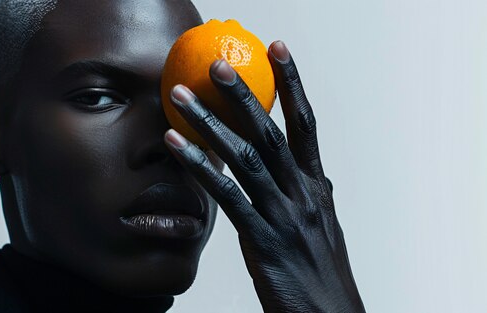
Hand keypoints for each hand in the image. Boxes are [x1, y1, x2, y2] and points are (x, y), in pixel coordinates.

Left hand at [163, 41, 365, 312]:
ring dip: (210, 122)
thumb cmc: (322, 273)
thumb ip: (316, 196)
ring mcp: (282, 215)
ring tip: (181, 96)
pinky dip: (200, 167)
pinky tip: (176, 146)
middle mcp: (302, 194)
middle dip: (244, 93)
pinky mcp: (261, 240)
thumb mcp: (324, 227)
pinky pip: (226, 196)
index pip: (305, 125)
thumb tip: (317, 176)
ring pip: (243, 157)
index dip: (293, 84)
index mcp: (317, 188)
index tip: (278, 49)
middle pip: (270, 131)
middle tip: (218, 63)